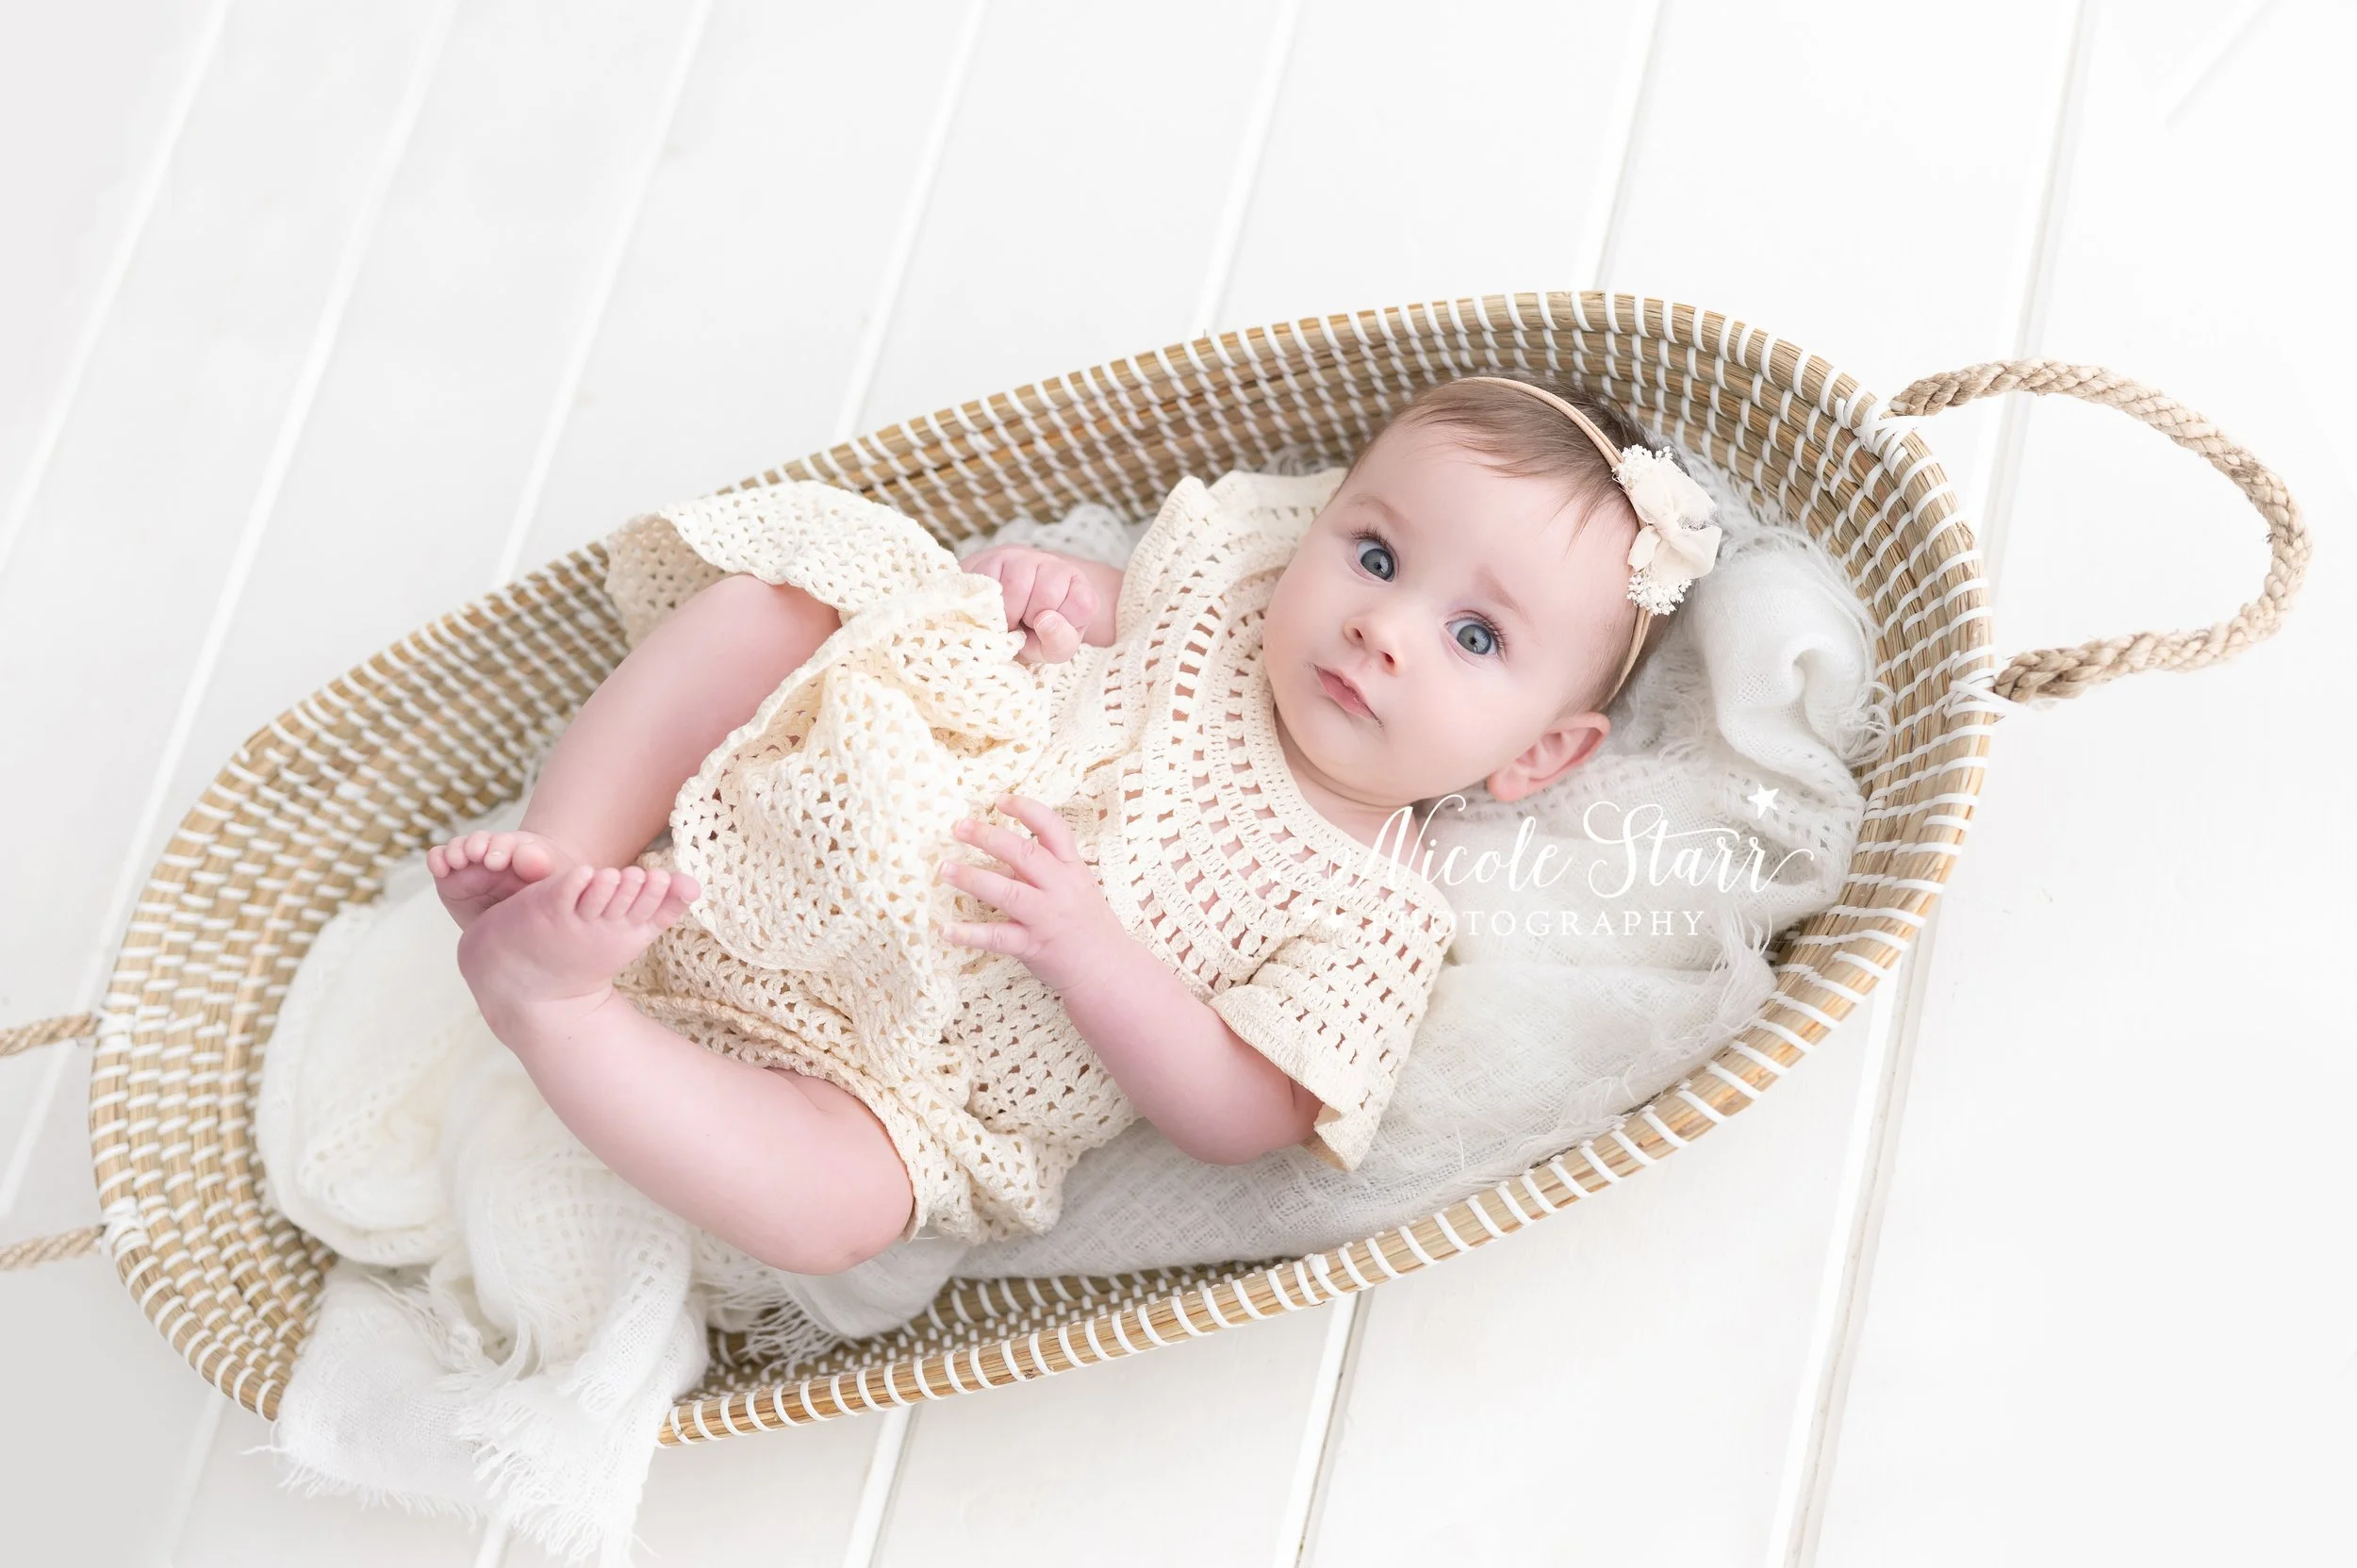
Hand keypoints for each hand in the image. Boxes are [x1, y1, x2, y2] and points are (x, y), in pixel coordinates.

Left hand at [935, 793, 1126, 993]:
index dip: (1027, 809)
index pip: (1053, 829)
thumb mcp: (1076, 887)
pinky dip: (969, 934)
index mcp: (1073, 869)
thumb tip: (1001, 850)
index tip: (1000, 799)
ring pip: (1007, 892)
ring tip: (945, 868)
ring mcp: (1046, 917)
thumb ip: (1044, 869)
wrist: (1107, 970)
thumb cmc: (1088, 925)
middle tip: (958, 827)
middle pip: (1024, 854)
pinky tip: (946, 930)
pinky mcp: (1033, 946)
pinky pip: (997, 938)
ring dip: (972, 878)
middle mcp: (1061, 889)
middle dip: (988, 837)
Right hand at [959, 544, 1100, 664]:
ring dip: (1010, 612)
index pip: (1082, 604)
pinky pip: (993, 579)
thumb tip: (1045, 621)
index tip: (1050, 630)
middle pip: (1047, 592)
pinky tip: (995, 608)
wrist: (1004, 625)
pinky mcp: (998, 558)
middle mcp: (1057, 568)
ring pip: (1018, 584)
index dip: (1062, 626)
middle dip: (1032, 619)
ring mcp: (1027, 559)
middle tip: (1025, 625)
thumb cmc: (1035, 636)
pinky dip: (990, 603)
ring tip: (1010, 619)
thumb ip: (1059, 642)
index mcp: (1079, 589)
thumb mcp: (1054, 650)